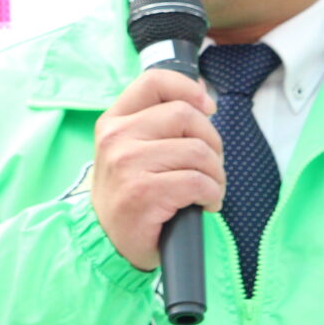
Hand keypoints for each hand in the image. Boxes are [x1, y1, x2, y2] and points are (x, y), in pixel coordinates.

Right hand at [92, 68, 223, 270]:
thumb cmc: (129, 194)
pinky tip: (205, 203)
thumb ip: (158, 121)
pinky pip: (198, 182)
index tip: (208, 108)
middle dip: (212, 142)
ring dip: (216, 173)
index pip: (154, 82)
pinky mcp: (143, 193)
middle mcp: (117, 137)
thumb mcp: (132, 149)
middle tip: (210, 166)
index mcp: (114, 120)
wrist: (108, 242)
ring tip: (209, 189)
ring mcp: (128, 165)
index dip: (188, 89)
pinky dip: (212, 194)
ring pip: (197, 151)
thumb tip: (201, 92)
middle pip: (185, 116)